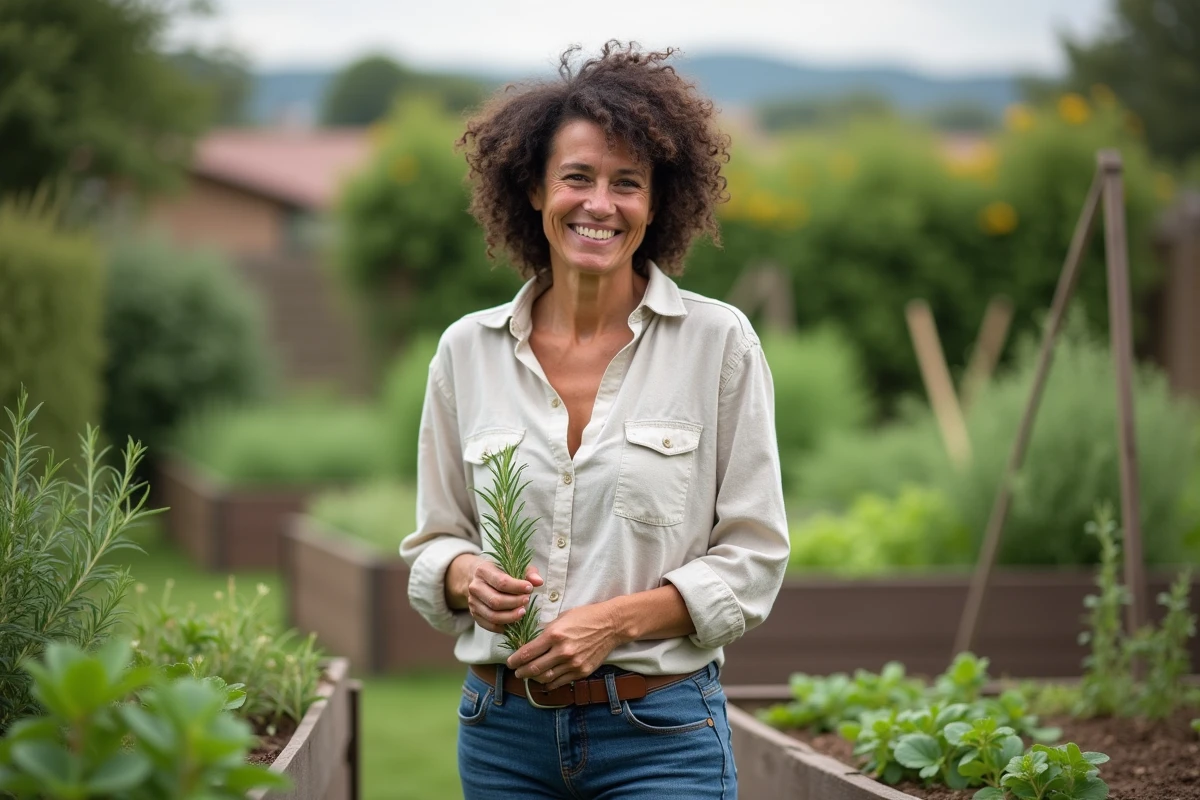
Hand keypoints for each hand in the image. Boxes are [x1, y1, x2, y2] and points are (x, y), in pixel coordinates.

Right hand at [455, 555, 542, 633]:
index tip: (530, 588)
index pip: (501, 582)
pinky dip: (502, 626)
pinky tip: (513, 623)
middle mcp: (475, 587)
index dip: (517, 587)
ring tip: (523, 612)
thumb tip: (539, 582)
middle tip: (527, 601)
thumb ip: (528, 572)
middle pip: (496, 601)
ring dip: (510, 617)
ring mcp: (472, 602)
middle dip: (514, 603)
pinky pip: (488, 625)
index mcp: (483, 571)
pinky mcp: (474, 614)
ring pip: (492, 615)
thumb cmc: (499, 571)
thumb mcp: (512, 566)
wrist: (476, 577)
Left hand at [506, 602, 626, 690]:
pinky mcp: (582, 672)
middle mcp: (562, 651)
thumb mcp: (562, 618)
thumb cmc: (585, 617)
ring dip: (534, 679)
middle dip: (521, 672)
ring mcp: (573, 664)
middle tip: (517, 672)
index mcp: (554, 635)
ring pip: (545, 678)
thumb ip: (546, 632)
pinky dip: (549, 683)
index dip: (515, 660)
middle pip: (534, 669)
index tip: (510, 662)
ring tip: (529, 676)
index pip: (527, 653)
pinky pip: (560, 682)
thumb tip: (531, 644)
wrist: (611, 624)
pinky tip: (545, 680)